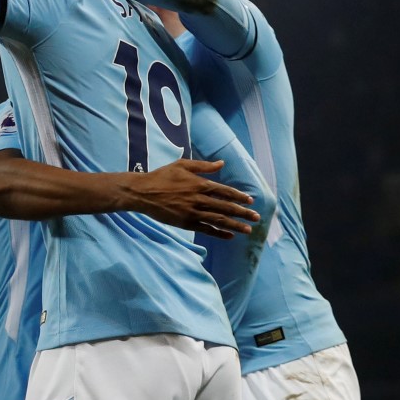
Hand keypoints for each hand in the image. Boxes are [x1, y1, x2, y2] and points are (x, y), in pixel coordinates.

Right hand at [127, 159, 258, 239]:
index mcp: (200, 184)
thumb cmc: (161, 176)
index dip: (239, 196)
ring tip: (248, 229)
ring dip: (235, 225)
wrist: (142, 192)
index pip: (225, 191)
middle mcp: (199, 199)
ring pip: (219, 219)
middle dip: (243, 212)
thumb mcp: (182, 165)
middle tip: (257, 217)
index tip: (250, 201)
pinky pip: (206, 229)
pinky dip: (219, 233)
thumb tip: (221, 163)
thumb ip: (203, 165)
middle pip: (226, 207)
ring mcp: (192, 212)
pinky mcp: (185, 222)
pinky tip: (229, 236)